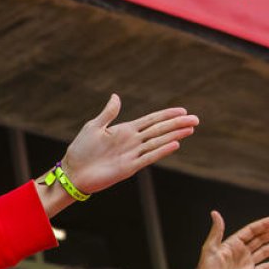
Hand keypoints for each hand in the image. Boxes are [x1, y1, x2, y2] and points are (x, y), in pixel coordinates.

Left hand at [60, 94, 198, 194]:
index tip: (183, 110)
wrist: (73, 172)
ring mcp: (132, 154)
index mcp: (124, 130)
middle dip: (177, 124)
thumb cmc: (80, 150)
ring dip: (174, 135)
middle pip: (159, 130)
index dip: (166, 115)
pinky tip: (175, 144)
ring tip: (190, 129)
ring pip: (158, 142)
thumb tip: (116, 96)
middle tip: (196, 119)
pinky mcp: (129, 167)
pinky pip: (148, 157)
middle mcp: (132, 142)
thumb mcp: (93, 127)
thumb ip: (108, 113)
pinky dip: (161, 151)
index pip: (151, 120)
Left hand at [191, 212, 268, 268]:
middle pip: (261, 239)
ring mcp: (246, 264)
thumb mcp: (210, 248)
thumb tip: (215, 214)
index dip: (264, 225)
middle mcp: (240, 252)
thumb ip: (216, 231)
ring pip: (265, 251)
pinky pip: (265, 268)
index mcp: (232, 244)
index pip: (251, 231)